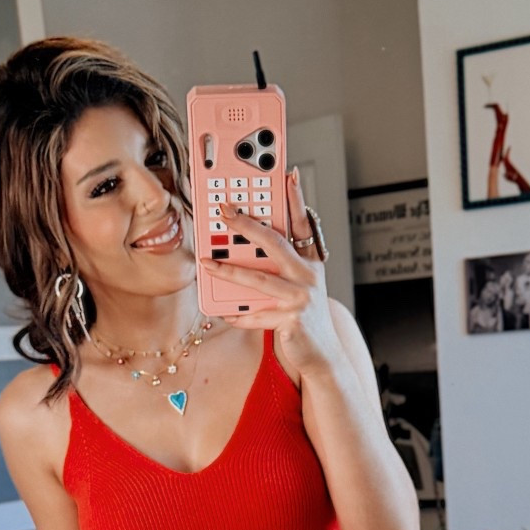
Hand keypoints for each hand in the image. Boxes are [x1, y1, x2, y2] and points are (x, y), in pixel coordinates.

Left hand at [221, 167, 341, 374]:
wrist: (321, 355)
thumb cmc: (303, 317)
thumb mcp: (294, 287)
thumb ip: (274, 269)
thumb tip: (238, 254)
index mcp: (309, 263)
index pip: (302, 223)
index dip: (296, 197)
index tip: (288, 174)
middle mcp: (309, 276)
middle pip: (274, 243)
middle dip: (246, 225)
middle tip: (224, 211)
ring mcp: (302, 298)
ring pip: (260, 279)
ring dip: (230, 271)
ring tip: (208, 264)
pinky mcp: (293, 320)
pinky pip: (256, 315)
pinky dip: (238, 315)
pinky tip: (225, 313)